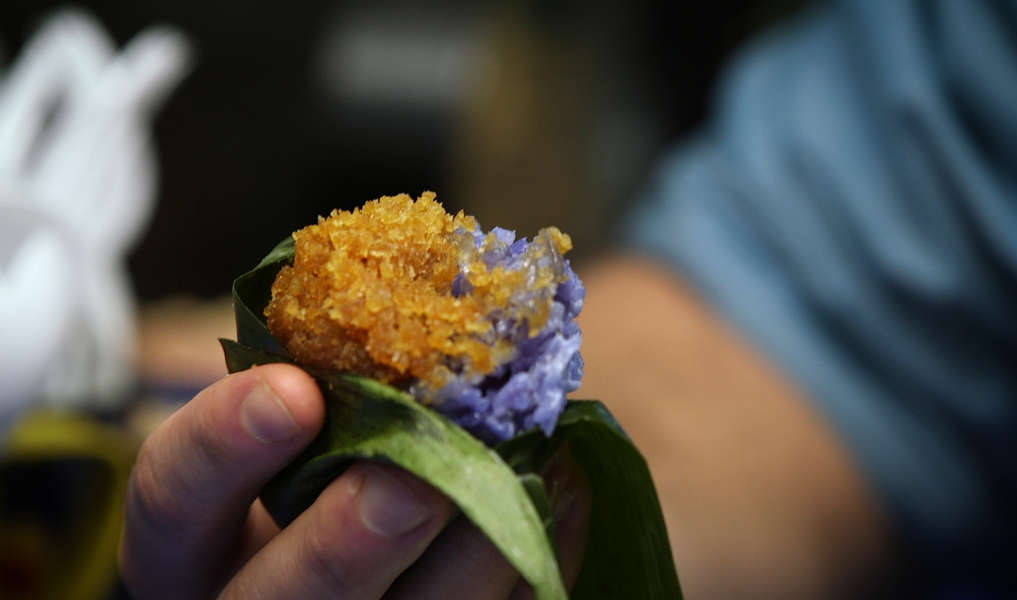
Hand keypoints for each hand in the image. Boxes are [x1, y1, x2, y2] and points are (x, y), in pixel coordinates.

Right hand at [120, 364, 589, 598]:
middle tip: (414, 484)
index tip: (293, 388)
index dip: (223, 446)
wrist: (353, 543)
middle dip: (345, 547)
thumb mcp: (293, 416)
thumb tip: (436, 301)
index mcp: (193, 540)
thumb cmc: (319, 454)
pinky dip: (537, 557)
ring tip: (528, 474)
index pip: (172, 500)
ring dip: (466, 560)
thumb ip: (326, 375)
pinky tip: (568, 490)